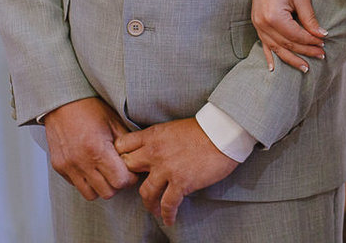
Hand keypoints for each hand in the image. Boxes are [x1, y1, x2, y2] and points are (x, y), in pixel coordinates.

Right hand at [44, 98, 137, 200]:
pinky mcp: (59, 167)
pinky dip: (86, 181)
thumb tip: (139, 159)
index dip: (130, 178)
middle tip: (119, 171)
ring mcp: (68, 166)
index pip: (120, 181)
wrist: (62, 101)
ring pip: (90, 194)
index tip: (131, 170)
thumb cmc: (89, 108)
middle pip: (107, 192)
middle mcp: (81, 162)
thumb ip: (127, 144)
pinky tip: (90, 166)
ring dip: (100, 186)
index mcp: (97, 149)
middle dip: (116, 184)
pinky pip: (76, 185)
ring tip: (104, 171)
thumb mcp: (114, 122)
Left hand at [114, 118, 238, 225]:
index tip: (127, 163)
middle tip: (138, 185)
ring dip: (149, 203)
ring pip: (145, 192)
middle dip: (131, 178)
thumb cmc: (203, 129)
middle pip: (129, 168)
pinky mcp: (181, 182)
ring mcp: (167, 168)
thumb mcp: (173, 127)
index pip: (123, 145)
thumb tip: (152, 150)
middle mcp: (155, 152)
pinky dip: (167, 215)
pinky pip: (168, 204)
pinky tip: (169, 219)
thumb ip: (159, 139)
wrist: (223, 133)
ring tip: (154, 208)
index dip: (122, 155)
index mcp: (153, 135)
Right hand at [251, 0, 325, 72]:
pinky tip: (273, 68)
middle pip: (286, 44)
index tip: (324, 45)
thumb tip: (321, 36)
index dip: (311, 42)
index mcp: (274, 17)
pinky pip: (263, 43)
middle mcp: (262, 23)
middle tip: (320, 57)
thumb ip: (309, 20)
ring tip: (304, 68)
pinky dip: (269, 55)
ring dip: (290, 58)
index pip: (296, 36)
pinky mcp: (256, 21)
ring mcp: (257, 23)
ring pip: (275, 47)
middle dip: (304, 52)